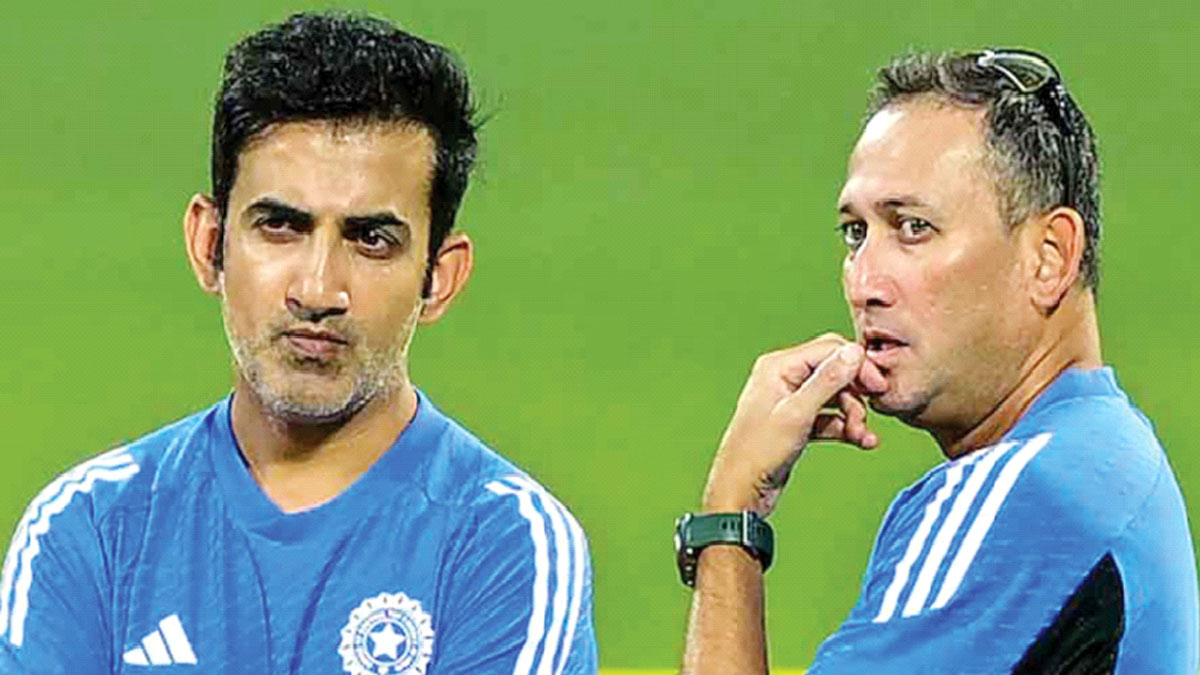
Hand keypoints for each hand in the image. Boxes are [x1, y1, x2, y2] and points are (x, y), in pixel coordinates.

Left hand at [701, 334, 886, 516]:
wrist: (742, 490)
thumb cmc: (758, 453)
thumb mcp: (798, 413)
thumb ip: (827, 381)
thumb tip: (853, 352)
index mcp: (778, 366)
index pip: (829, 349)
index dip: (858, 366)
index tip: (878, 386)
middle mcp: (783, 378)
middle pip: (834, 372)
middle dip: (855, 394)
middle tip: (869, 415)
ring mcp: (789, 400)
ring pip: (834, 396)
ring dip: (853, 415)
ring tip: (861, 436)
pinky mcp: (796, 422)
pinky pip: (828, 417)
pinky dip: (844, 427)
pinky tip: (860, 441)